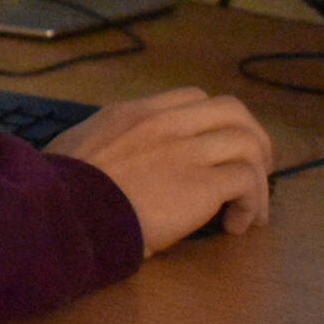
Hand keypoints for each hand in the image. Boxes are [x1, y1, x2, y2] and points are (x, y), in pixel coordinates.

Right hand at [45, 87, 273, 254]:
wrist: (68, 210)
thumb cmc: (63, 186)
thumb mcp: (77, 145)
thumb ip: (104, 142)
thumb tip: (108, 161)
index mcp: (133, 113)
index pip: (192, 98)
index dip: (213, 123)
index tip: (214, 151)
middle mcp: (165, 123)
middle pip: (232, 109)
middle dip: (253, 138)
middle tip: (253, 170)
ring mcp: (186, 150)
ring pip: (248, 143)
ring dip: (260, 176)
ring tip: (251, 207)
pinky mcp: (202, 183)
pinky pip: (247, 181)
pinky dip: (251, 204)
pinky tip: (236, 226)